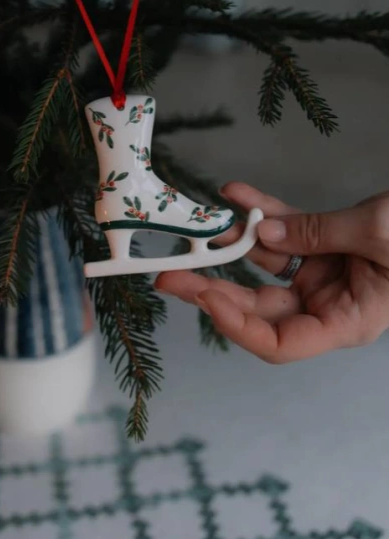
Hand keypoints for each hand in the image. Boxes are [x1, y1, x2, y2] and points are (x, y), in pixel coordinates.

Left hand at [155, 182, 388, 362]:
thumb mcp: (377, 234)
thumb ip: (317, 234)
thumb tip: (260, 233)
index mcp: (347, 322)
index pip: (279, 343)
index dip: (237, 326)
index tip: (205, 297)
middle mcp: (329, 303)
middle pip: (257, 307)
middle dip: (212, 287)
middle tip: (170, 273)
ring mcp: (324, 273)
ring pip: (263, 265)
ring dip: (231, 242)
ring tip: (200, 224)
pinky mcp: (325, 243)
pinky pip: (283, 230)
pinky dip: (260, 212)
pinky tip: (234, 194)